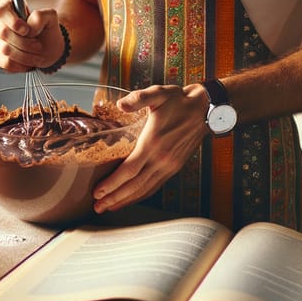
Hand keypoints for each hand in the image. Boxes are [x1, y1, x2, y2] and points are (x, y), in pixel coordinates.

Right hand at [0, 0, 65, 72]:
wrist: (49, 50)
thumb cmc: (47, 31)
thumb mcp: (51, 18)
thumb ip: (41, 16)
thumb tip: (29, 26)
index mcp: (10, 7)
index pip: (1, 11)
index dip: (12, 21)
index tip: (26, 30)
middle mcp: (0, 23)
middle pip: (3, 33)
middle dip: (25, 43)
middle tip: (38, 46)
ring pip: (5, 50)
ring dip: (25, 55)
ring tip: (36, 55)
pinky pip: (5, 63)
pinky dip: (21, 65)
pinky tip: (28, 62)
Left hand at [93, 84, 208, 213]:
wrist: (204, 109)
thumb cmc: (178, 100)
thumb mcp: (158, 93)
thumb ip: (138, 98)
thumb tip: (121, 104)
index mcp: (153, 142)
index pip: (130, 169)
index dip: (113, 183)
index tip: (97, 191)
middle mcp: (162, 158)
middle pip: (135, 185)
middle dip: (114, 197)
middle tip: (97, 207)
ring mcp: (169, 165)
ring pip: (145, 189)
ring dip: (126, 200)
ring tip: (109, 206)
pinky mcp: (174, 167)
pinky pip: (155, 185)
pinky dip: (141, 195)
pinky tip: (131, 198)